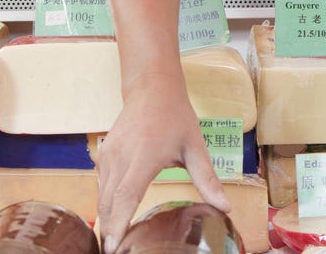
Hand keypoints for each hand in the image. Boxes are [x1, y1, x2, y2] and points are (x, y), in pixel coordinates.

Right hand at [96, 73, 230, 253]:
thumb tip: (224, 208)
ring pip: (102, 196)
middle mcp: (121, 157)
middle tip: (116, 253)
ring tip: (115, 242)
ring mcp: (107, 155)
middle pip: (109, 203)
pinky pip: (101, 185)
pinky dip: (105, 204)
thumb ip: (207, 179)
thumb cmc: (175, 117)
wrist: (151, 88)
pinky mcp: (102, 155)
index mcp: (145, 156)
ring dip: (106, 219)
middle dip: (110, 231)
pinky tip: (113, 220)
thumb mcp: (195, 146)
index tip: (115, 247)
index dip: (118, 224)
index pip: (126, 196)